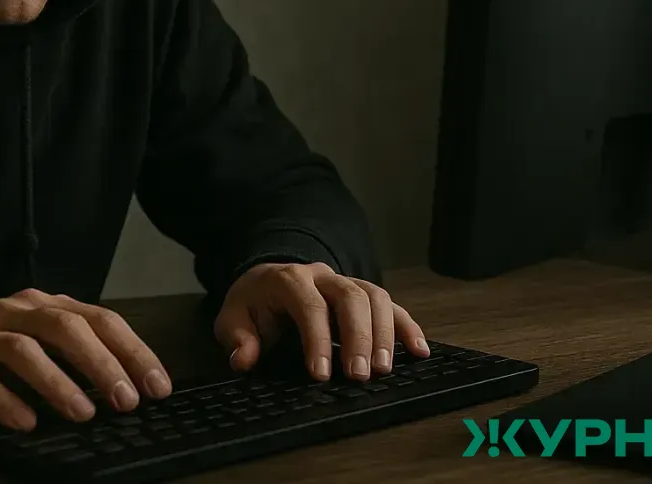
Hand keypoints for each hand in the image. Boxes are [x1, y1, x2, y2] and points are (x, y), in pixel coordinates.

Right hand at [0, 288, 172, 430]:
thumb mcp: (29, 343)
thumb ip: (69, 355)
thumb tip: (125, 385)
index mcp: (41, 305)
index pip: (98, 319)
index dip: (131, 350)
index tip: (158, 385)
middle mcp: (14, 311)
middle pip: (64, 326)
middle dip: (100, 362)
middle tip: (127, 399)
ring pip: (23, 350)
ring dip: (57, 382)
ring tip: (83, 413)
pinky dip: (4, 401)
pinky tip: (24, 422)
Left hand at [213, 261, 428, 381]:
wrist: (266, 280)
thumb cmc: (253, 304)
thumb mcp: (232, 318)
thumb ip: (237, 337)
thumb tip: (244, 358)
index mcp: (288, 279)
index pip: (309, 305)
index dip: (317, 339)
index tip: (321, 374)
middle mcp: (322, 276)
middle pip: (350, 297)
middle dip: (358, 336)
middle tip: (360, 375)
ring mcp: (346, 282)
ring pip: (375, 296)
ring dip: (385, 332)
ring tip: (385, 369)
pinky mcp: (363, 295)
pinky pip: (391, 305)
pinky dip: (407, 327)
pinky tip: (419, 351)